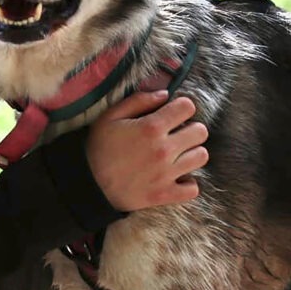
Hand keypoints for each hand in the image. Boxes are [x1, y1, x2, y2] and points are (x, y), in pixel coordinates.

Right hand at [85, 90, 208, 211]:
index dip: (181, 107)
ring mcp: (167, 174)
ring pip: (201, 157)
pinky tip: (177, 175)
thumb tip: (165, 95)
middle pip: (200, 131)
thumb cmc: (98, 147)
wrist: (89, 184)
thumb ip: (138, 101)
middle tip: (176, 132)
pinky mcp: (166, 194)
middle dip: (190, 128)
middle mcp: (164, 150)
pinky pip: (193, 188)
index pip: (187, 107)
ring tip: (178, 153)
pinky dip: (188, 182)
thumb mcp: (110, 116)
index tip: (172, 112)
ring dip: (191, 152)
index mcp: (151, 127)